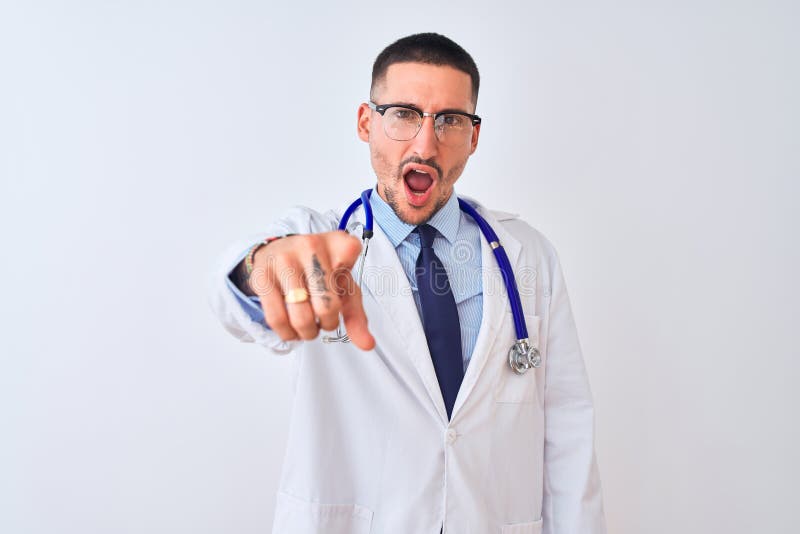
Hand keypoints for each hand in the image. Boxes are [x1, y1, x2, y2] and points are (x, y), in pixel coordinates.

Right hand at [248, 231, 375, 350]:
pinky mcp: (262, 276)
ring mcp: (284, 260)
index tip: (339, 284)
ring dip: (307, 333)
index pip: (351, 253)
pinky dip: (288, 333)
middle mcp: (310, 245)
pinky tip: (292, 330)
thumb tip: (367, 344)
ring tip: (308, 328)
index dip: (349, 278)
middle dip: (328, 324)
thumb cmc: (318, 272)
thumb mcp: (342, 287)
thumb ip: (356, 315)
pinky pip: (277, 318)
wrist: (279, 253)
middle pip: (327, 306)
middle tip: (324, 323)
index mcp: (336, 243)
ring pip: (301, 316)